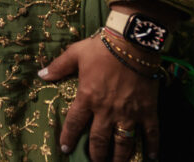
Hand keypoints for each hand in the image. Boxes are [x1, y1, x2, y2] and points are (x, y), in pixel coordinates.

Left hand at [39, 34, 159, 160]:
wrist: (132, 43)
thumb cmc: (102, 48)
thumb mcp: (75, 54)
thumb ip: (58, 67)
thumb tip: (41, 75)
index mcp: (87, 97)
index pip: (74, 123)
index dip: (68, 138)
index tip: (65, 149)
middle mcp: (107, 110)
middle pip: (99, 140)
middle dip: (96, 155)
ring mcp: (129, 113)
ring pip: (123, 143)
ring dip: (119, 158)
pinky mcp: (148, 110)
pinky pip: (151, 133)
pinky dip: (152, 147)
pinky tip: (151, 157)